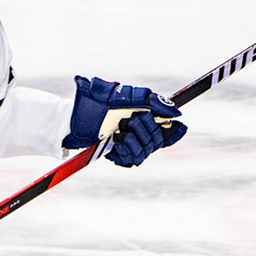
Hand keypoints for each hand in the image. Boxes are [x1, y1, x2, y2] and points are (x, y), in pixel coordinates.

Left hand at [62, 76, 187, 166]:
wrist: (74, 117)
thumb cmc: (98, 101)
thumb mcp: (128, 96)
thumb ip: (153, 102)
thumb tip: (176, 112)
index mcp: (142, 117)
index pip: (166, 130)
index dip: (174, 131)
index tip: (181, 127)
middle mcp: (136, 133)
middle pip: (158, 141)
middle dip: (149, 130)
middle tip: (134, 119)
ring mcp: (127, 145)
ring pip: (146, 151)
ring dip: (137, 140)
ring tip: (122, 131)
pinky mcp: (117, 155)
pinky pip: (132, 160)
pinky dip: (127, 150)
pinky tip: (117, 143)